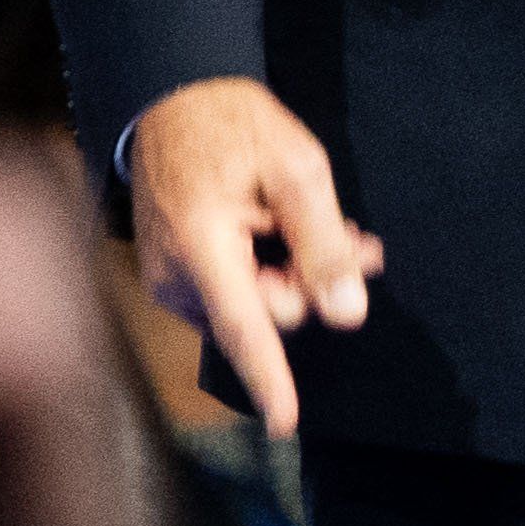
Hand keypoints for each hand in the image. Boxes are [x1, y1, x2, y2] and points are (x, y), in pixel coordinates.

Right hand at [125, 72, 372, 437]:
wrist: (172, 101)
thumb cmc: (234, 128)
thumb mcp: (297, 170)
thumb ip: (323, 243)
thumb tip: (346, 315)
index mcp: (203, 247)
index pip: (245, 328)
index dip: (269, 379)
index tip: (285, 424)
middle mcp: (177, 276)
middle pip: (269, 314)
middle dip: (315, 284)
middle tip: (353, 239)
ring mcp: (171, 280)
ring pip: (256, 304)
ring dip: (297, 273)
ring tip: (326, 224)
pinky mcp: (175, 276)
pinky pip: (236, 292)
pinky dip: (269, 270)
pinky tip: (289, 232)